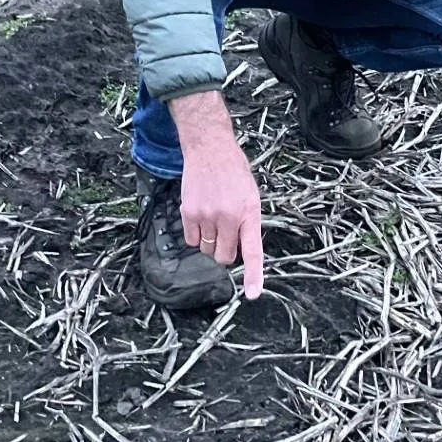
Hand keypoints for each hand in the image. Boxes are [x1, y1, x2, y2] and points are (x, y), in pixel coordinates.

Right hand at [169, 91, 264, 298]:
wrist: (209, 148)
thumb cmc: (233, 171)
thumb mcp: (251, 195)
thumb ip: (247, 222)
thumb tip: (242, 248)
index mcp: (249, 213)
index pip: (253, 251)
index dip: (253, 275)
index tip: (253, 294)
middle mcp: (228, 217)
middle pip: (224, 256)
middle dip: (225, 251)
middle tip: (226, 233)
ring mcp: (207, 215)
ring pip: (206, 249)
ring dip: (209, 241)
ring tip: (212, 217)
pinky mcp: (188, 212)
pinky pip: (190, 240)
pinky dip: (195, 235)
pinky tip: (200, 215)